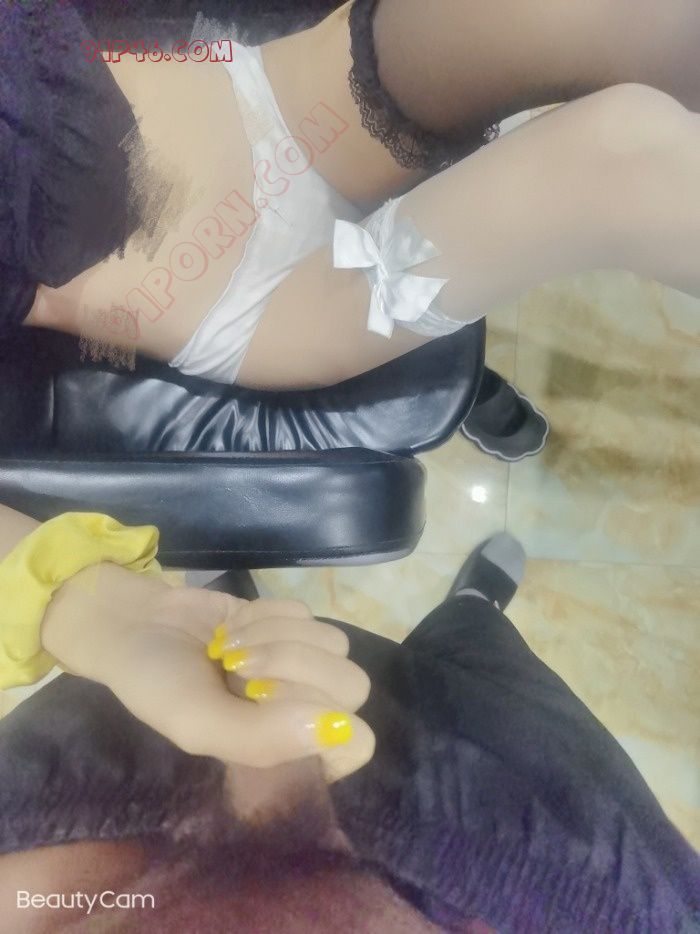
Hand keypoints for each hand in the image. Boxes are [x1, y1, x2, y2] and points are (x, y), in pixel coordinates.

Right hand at [41, 565, 374, 780]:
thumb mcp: (198, 723)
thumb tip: (340, 727)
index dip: (322, 721)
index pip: (355, 745)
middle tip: (238, 668)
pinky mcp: (291, 620)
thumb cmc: (159, 684)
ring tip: (226, 648)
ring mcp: (301, 661)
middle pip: (352, 686)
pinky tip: (231, 627)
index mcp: (286, 752)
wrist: (133, 623)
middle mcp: (303, 709)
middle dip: (292, 667)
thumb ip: (264, 737)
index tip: (267, 704)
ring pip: (334, 643)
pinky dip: (266, 614)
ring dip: (274, 638)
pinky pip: (306, 611)